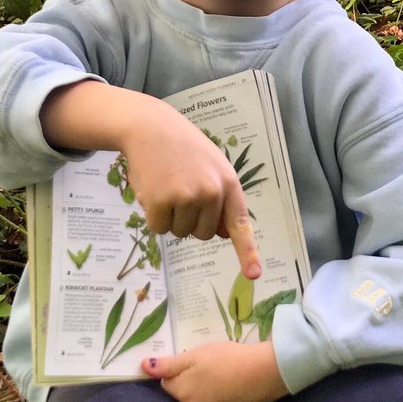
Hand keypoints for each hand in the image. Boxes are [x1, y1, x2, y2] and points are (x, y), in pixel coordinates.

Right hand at [122, 103, 260, 279]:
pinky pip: (159, 228)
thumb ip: (221, 199)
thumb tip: (226, 235)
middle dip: (191, 221)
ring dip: (170, 217)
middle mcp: (211, 191)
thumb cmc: (182, 148)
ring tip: (166, 186)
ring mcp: (186, 196)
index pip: (240, 224)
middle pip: (203, 234)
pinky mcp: (160, 200)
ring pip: (180, 233)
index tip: (253, 275)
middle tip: (181, 191)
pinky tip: (152, 190)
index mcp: (228, 183)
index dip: (247, 252)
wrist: (149, 126)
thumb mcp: (212, 167)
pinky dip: (153, 216)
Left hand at [143, 341, 287, 401]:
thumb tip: (143, 367)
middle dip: (190, 384)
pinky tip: (232, 388)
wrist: (266, 372)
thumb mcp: (195, 355)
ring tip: (221, 377)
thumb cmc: (227, 358)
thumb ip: (168, 364)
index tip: (192, 362)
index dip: (177, 372)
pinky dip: (221, 400)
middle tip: (208, 367)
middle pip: (183, 396)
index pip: (167, 385)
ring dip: (205, 393)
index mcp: (183, 394)